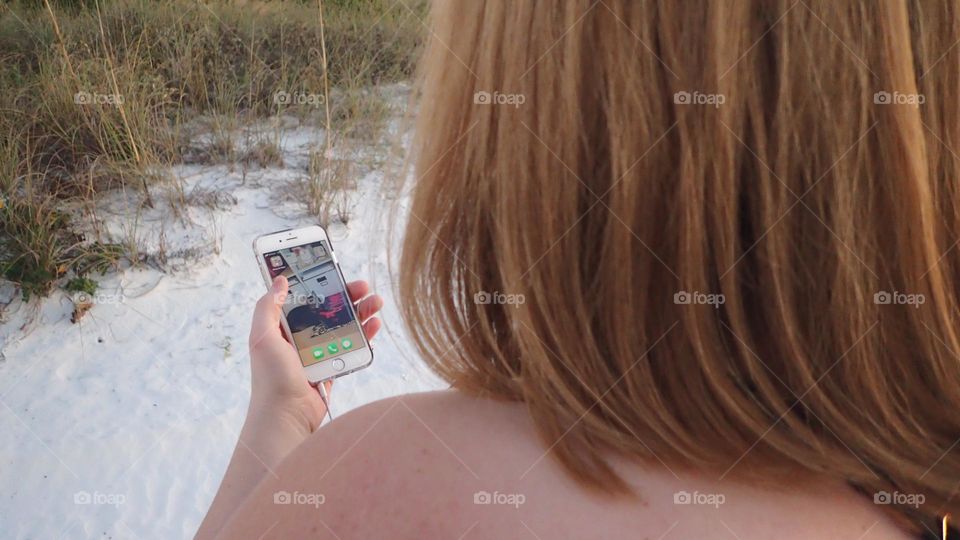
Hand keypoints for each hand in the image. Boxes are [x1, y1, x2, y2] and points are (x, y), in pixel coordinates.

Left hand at [248, 275, 382, 433]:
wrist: (286, 417)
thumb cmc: (271, 378)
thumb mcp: (262, 337)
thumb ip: (268, 307)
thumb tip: (280, 280)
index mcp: (282, 328)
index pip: (303, 298)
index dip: (318, 283)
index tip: (334, 271)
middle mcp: (299, 338)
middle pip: (328, 309)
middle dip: (347, 296)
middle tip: (364, 286)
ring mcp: (317, 353)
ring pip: (343, 326)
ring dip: (361, 313)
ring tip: (376, 303)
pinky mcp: (332, 367)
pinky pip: (351, 347)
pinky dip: (364, 335)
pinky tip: (374, 325)